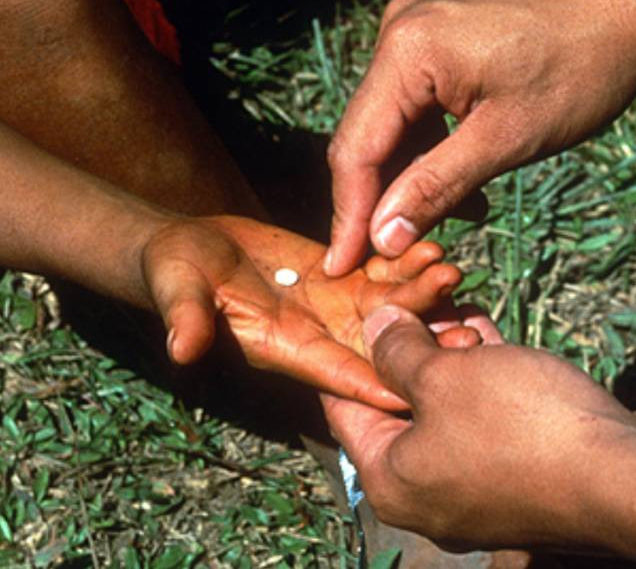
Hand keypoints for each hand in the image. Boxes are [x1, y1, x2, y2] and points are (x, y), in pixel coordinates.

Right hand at [141, 215, 475, 409]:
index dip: (378, 382)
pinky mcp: (336, 273)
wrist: (186, 248)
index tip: (422, 388)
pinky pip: (378, 273)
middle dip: (420, 339)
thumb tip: (180, 350)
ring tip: (451, 271)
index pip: (338, 373)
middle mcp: (317, 334)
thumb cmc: (173, 274)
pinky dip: (406, 264)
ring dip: (421, 295)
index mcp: (285, 349)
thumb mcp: (177, 293)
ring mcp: (330, 304)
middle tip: (461, 325)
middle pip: (379, 344)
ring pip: (387, 307)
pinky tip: (435, 246)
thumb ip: (185, 319)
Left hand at [322, 305, 635, 555]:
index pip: (345, 409)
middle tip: (412, 297)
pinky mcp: (520, 478)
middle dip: (408, 347)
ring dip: (450, 354)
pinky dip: (484, 377)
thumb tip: (372, 326)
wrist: (628, 476)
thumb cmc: (519, 425)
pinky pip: (486, 420)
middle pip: (398, 407)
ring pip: (446, 408)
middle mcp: (427, 496)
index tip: (356, 307)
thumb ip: (397, 350)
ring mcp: (476, 491)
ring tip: (449, 300)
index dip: (350, 351)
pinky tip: (487, 328)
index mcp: (392, 482)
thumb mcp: (443, 374)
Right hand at [325, 0, 635, 273]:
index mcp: (406, 50)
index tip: (342, 270)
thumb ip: (436, 188)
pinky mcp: (438, 32)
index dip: (348, 216)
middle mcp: (397, 30)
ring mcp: (416, 26)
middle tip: (388, 261)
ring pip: (393, 122)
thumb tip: (381, 239)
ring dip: (411, 176)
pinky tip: (463, 182)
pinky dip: (432, 145)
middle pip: (367, 134)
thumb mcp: (508, 139)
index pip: (356, 149)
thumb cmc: (585, 63)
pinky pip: (416, 101)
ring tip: (449, 223)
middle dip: (378, 200)